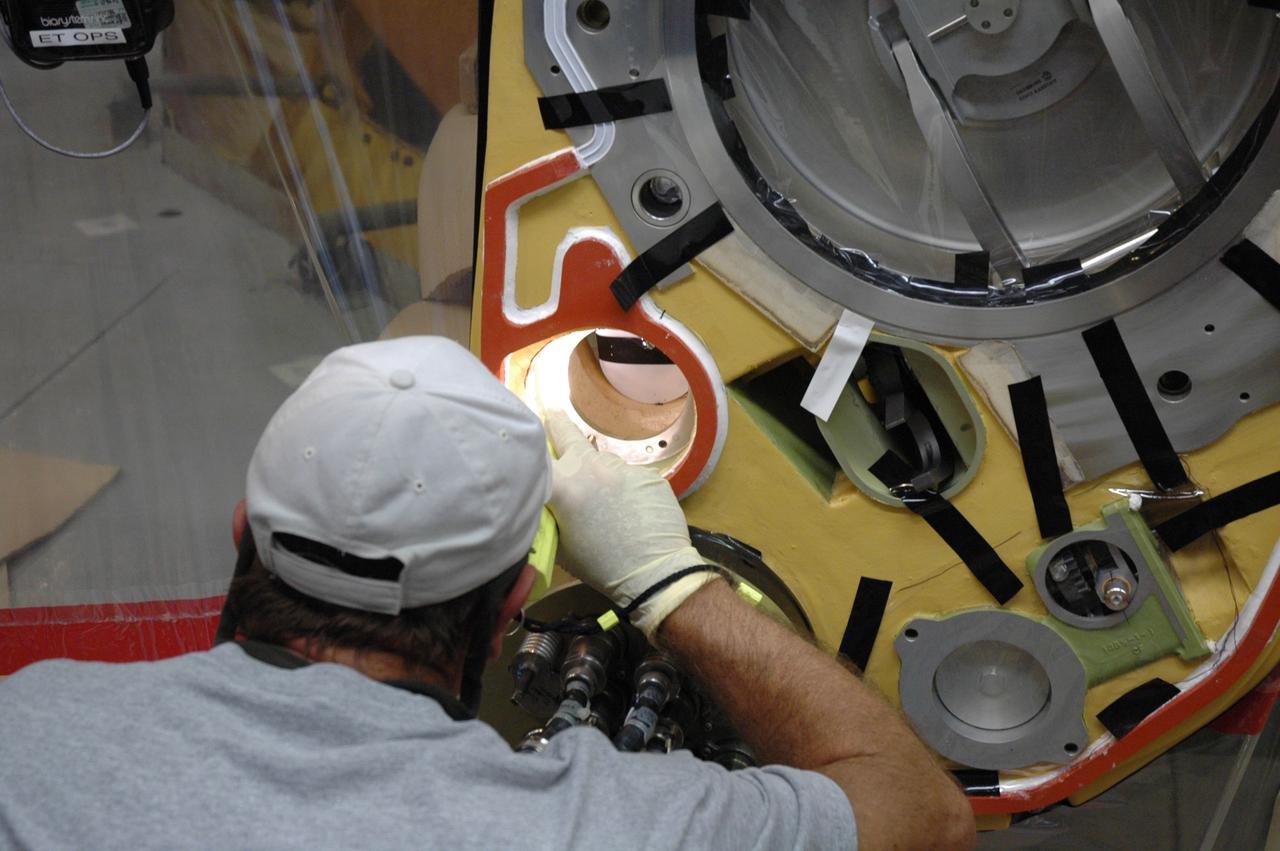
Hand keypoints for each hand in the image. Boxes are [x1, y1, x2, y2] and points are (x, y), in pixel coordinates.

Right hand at [544, 412, 715, 639]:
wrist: (654, 571)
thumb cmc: (600, 565)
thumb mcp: (561, 542)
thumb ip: (550, 512)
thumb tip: (547, 497)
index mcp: (563, 485)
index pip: (535, 453)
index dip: (527, 446)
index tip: (522, 436)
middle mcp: (591, 467)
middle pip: (568, 434)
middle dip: (557, 423)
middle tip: (552, 412)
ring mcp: (622, 468)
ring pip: (602, 462)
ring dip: (597, 473)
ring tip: (605, 501)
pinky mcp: (647, 474)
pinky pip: (629, 477)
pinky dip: (624, 489)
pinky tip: (630, 511)